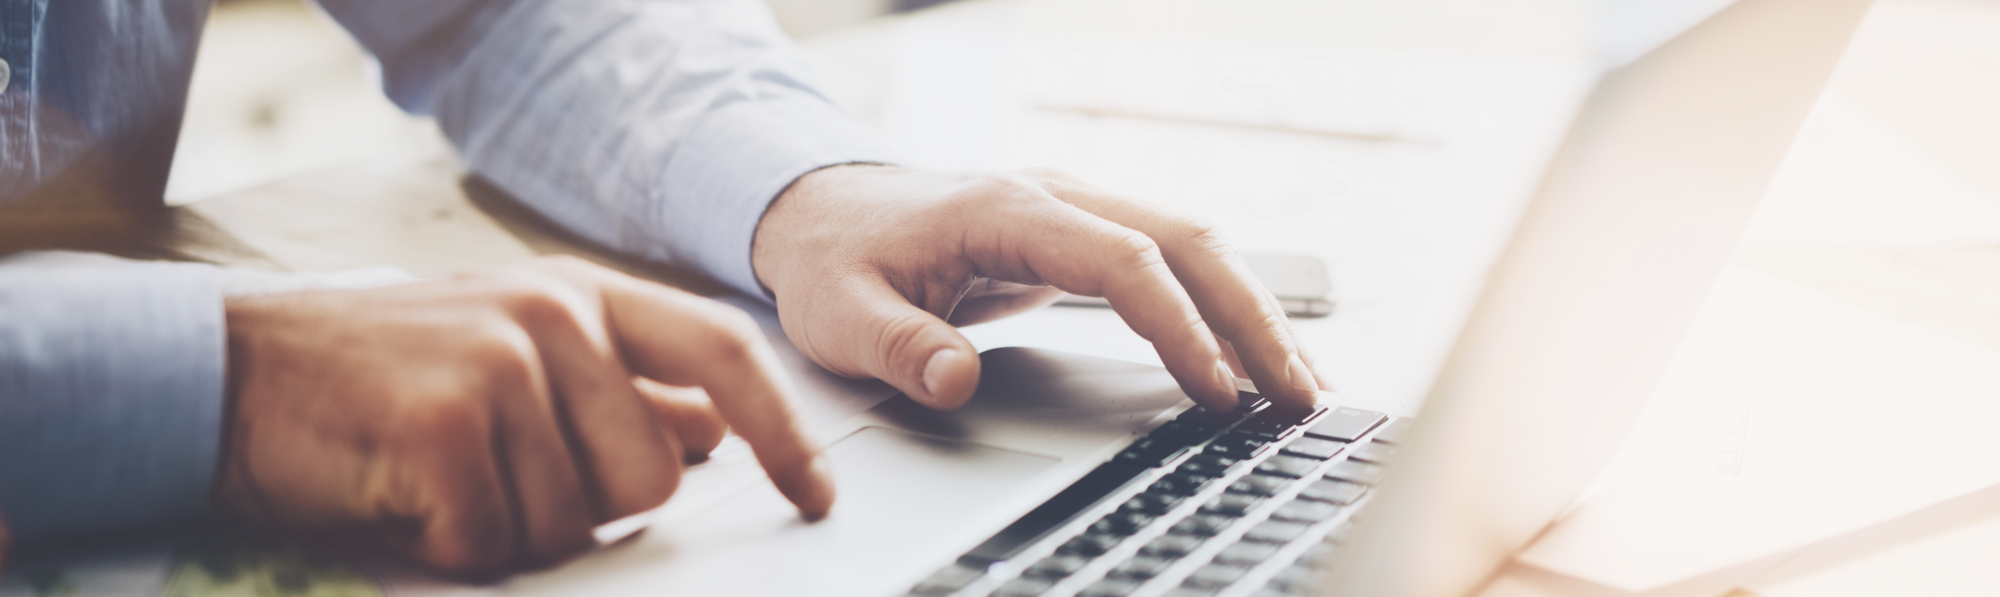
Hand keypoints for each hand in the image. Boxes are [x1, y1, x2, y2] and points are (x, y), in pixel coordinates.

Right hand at [216, 256, 830, 575]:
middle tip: (501, 479)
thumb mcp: (514, 353)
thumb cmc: (378, 376)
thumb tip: (710, 428)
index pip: (722, 355)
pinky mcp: (447, 420)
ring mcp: (501, 362)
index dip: (782, 430)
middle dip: (585, 508)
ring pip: (573, 522)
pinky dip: (449, 546)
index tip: (813, 491)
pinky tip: (406, 497)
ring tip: (441, 479)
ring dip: (507, 530)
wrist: (226, 373)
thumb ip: (618, 386)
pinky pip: (495, 540)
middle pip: (651, 475)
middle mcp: (553, 314)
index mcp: (582, 296)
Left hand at [752, 165, 1328, 410]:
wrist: (824, 207)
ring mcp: (1079, 208)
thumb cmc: (837, 259)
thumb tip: (955, 380)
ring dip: (1254, 311)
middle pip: (1188, 242)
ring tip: (1302, 385)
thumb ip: (899, 347)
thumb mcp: (841, 313)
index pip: (1123, 262)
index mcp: (1009, 210)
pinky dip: (1223, 304)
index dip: (1178, 327)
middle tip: (1301, 395)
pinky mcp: (1085, 232)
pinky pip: (1174, 260)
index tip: (1217, 390)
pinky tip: (1253, 354)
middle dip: (1253, 318)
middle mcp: (1060, 196)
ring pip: (1195, 245)